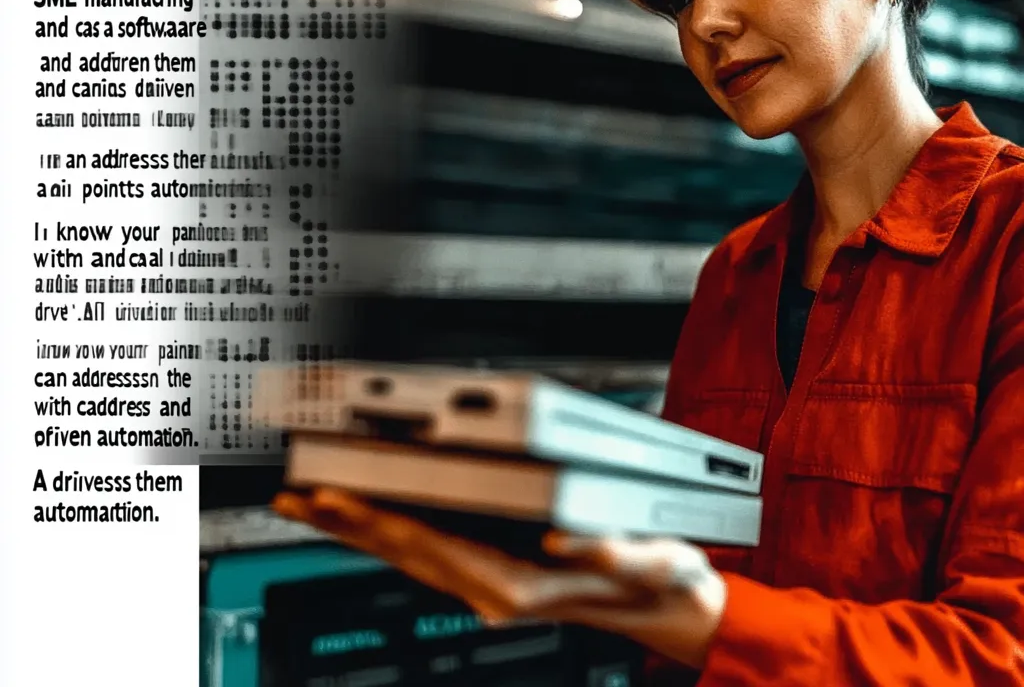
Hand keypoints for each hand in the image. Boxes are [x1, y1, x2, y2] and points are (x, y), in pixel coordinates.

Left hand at [273, 488, 726, 669]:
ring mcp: (484, 578)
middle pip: (402, 551)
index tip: (335, 497)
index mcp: (516, 582)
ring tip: (309, 502)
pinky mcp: (487, 566)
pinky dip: (386, 526)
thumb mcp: (648, 560)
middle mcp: (489, 584)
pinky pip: (423, 546)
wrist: (660, 604)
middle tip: (293, 494)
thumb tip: (565, 532)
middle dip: (344, 522)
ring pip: (404, 551)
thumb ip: (610, 549)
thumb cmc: (652, 579)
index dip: (378, 520)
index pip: (432, 547)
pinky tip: (368, 511)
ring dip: (355, 526)